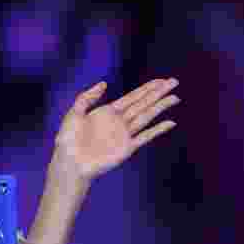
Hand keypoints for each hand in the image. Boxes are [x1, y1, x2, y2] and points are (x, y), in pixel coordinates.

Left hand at [53, 78, 178, 181]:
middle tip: (174, 82)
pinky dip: (158, 130)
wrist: (70, 162)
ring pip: (147, 117)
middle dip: (158, 93)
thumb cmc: (68, 140)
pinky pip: (145, 137)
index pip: (132, 97)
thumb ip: (87, 97)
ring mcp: (124, 135)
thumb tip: (104, 83)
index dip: (147, 88)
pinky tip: (170, 123)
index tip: (161, 80)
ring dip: (161, 107)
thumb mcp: (74, 113)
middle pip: (143, 104)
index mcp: (108, 112)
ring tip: (175, 97)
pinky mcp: (127, 148)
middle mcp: (119, 122)